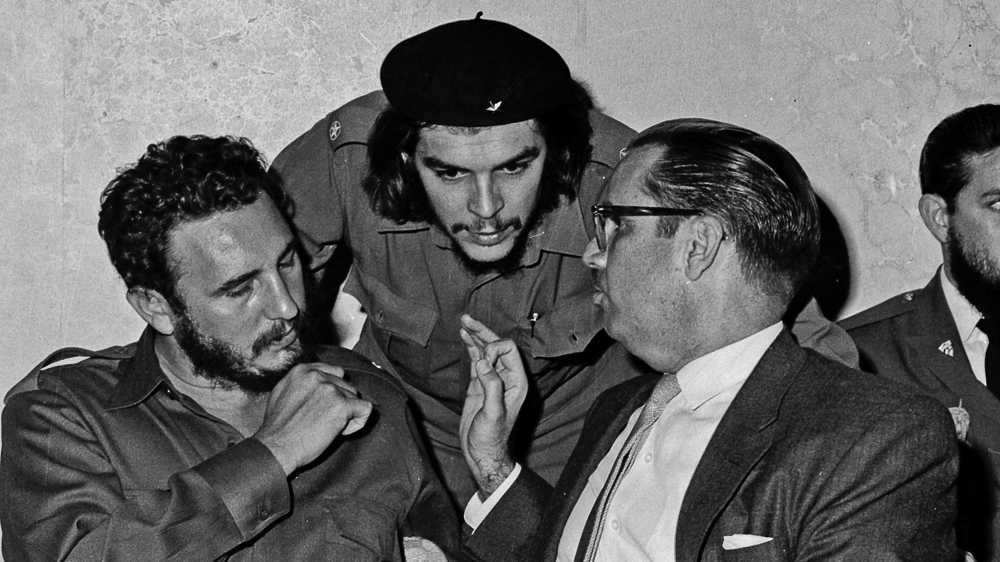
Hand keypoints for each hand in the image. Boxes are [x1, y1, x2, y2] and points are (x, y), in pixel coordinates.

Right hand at [254, 362, 372, 474]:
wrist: (276, 447)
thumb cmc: (277, 427)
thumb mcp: (282, 392)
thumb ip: (301, 383)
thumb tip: (318, 382)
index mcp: (303, 371)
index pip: (334, 372)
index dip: (333, 391)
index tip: (323, 406)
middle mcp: (317, 376)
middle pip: (345, 386)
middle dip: (339, 403)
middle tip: (323, 421)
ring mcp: (330, 389)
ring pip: (354, 398)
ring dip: (347, 414)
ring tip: (328, 428)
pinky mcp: (342, 406)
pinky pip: (365, 409)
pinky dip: (359, 421)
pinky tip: (343, 431)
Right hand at [459, 314, 526, 496]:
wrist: (482, 453)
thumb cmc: (491, 438)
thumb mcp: (493, 413)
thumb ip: (491, 386)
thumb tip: (482, 361)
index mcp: (516, 382)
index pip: (507, 351)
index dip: (493, 349)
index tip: (480, 360)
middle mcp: (506, 377)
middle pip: (496, 346)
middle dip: (483, 332)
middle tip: (466, 319)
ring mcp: (492, 380)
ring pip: (485, 351)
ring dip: (475, 336)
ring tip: (463, 323)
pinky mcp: (479, 385)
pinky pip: (476, 361)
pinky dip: (470, 348)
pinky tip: (463, 337)